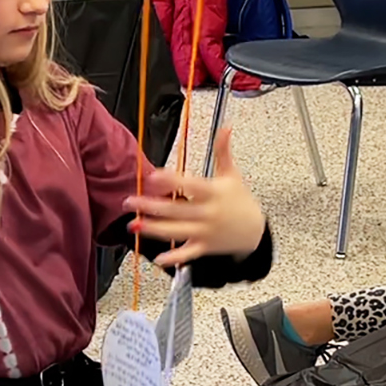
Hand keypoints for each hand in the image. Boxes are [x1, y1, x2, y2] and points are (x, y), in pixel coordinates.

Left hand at [125, 128, 266, 268]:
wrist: (255, 231)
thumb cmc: (240, 200)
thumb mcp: (232, 175)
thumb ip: (223, 151)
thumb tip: (226, 127)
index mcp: (213, 193)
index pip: (190, 185)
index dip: (172, 180)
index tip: (153, 176)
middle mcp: (208, 213)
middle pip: (177, 209)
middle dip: (152, 206)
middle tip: (130, 201)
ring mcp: (206, 231)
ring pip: (177, 231)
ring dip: (155, 229)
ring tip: (134, 225)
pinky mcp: (204, 246)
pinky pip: (188, 253)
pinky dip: (175, 257)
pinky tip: (158, 258)